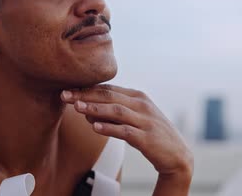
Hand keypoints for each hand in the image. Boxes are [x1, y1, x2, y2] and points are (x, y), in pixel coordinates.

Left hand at [61, 85, 192, 179]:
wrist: (177, 154)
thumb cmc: (151, 134)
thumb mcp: (135, 117)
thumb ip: (113, 111)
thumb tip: (86, 109)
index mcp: (138, 96)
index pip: (108, 88)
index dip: (86, 88)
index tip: (67, 89)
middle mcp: (142, 105)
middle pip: (109, 96)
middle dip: (85, 94)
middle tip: (64, 95)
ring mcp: (145, 120)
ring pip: (116, 111)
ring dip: (95, 108)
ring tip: (76, 107)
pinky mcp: (146, 138)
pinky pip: (125, 131)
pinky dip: (109, 128)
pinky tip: (94, 127)